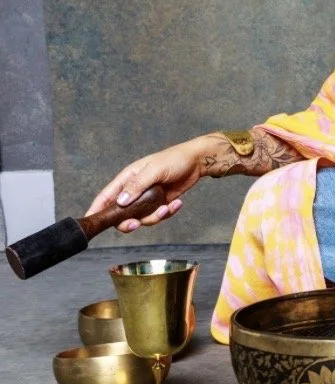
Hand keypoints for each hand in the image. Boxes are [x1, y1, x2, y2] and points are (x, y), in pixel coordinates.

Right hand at [85, 138, 213, 232]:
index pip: (106, 196)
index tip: (90, 223)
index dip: (96, 210)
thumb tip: (120, 202)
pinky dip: (167, 213)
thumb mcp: (155, 169)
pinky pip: (157, 216)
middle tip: (136, 224)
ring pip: (140, 218)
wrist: (196, 162)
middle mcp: (134, 190)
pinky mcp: (159, 203)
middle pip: (120, 214)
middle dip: (127, 222)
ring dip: (153, 217)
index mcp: (128, 178)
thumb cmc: (174, 159)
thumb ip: (137, 185)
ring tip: (167, 208)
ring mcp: (146, 198)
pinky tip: (176, 204)